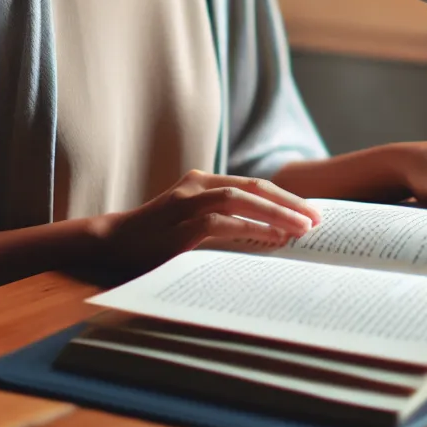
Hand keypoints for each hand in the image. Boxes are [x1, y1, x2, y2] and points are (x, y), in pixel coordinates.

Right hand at [95, 169, 320, 274]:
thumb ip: (227, 224)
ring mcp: (186, 202)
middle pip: (254, 186)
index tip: (312, 212)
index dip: (286, 197)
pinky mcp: (178, 225)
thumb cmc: (156, 240)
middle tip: (317, 219)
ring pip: (240, 199)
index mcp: (204, 181)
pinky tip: (271, 239)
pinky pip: (220, 222)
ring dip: (275, 213)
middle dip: (289, 202)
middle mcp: (197, 184)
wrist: (108, 245)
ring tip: (302, 229)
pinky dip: (249, 229)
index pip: (255, 184)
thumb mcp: (194, 226)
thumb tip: (275, 237)